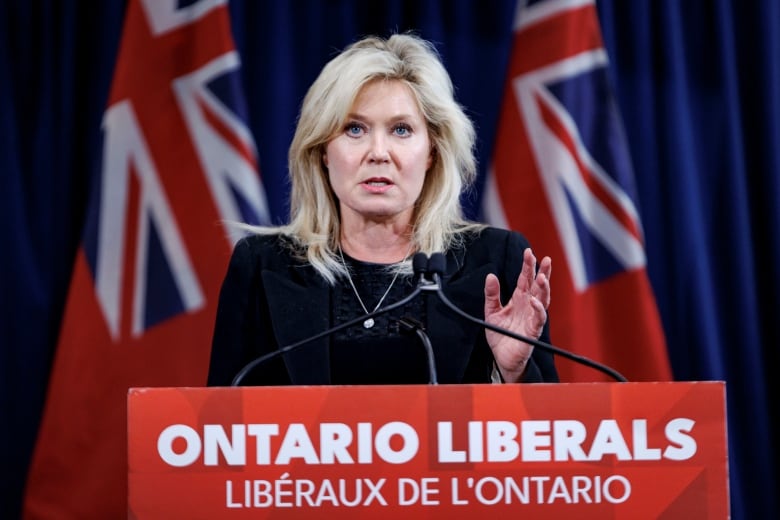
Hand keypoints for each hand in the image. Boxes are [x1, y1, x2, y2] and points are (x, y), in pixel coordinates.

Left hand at [484, 248, 551, 382]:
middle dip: (542, 272)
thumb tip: (490, 276)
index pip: (525, 279)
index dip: (528, 265)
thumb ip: (491, 294)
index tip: (528, 252)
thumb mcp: (491, 311)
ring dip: (544, 288)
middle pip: (538, 285)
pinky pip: (539, 318)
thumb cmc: (500, 335)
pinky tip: (534, 300)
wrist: (501, 358)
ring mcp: (532, 317)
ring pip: (543, 299)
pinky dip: (538, 308)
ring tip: (542, 276)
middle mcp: (528, 306)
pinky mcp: (533, 330)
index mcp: (519, 299)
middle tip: (545, 259)